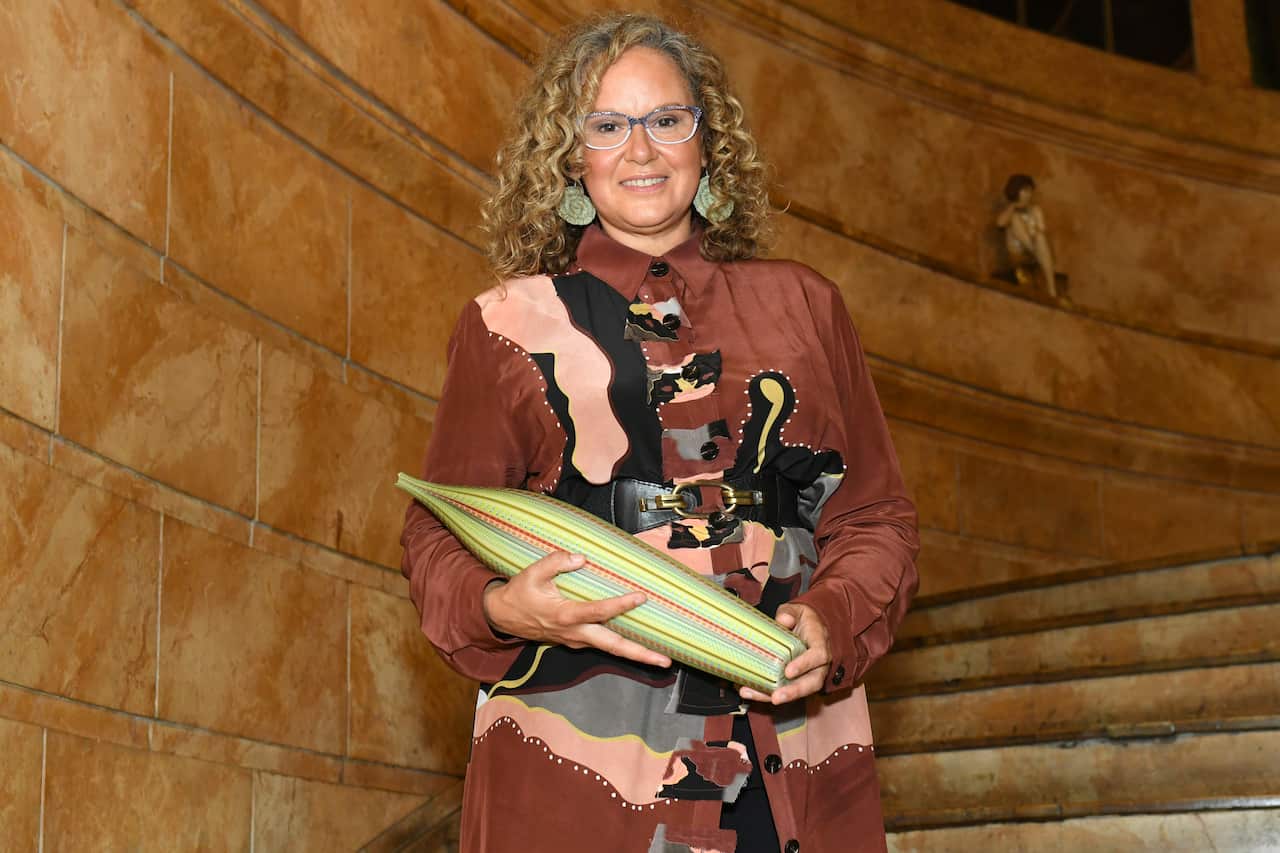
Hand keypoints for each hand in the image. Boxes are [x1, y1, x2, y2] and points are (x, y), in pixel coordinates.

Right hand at [482, 551, 671, 668]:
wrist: (503, 616)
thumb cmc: (519, 593)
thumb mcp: (532, 573)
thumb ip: (556, 561)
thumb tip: (582, 557)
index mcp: (565, 616)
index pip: (598, 611)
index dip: (620, 605)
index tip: (641, 596)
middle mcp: (575, 633)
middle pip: (612, 646)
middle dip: (640, 655)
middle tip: (665, 661)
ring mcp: (576, 640)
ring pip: (610, 649)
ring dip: (635, 654)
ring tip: (662, 658)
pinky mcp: (576, 641)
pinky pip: (602, 644)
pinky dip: (622, 647)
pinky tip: (639, 644)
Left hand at [738, 602, 830, 704]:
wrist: (811, 627)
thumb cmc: (804, 620)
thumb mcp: (798, 610)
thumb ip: (790, 613)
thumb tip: (784, 620)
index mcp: (820, 643)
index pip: (818, 656)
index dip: (805, 665)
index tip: (788, 671)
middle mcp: (818, 663)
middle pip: (812, 682)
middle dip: (793, 692)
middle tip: (776, 697)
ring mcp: (808, 674)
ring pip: (798, 690)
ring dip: (777, 696)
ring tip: (755, 695)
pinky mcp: (796, 680)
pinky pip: (785, 689)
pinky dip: (767, 693)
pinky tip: (750, 691)